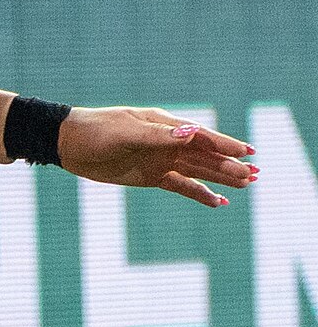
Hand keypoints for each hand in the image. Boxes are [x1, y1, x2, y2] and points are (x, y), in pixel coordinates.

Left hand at [55, 108, 255, 210]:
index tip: (248, 152)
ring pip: (198, 170)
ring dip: (221, 177)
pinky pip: (181, 185)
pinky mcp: (151, 176)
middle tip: (256, 175)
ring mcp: (161, 159)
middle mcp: (167, 142)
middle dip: (230, 165)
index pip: (201, 136)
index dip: (225, 144)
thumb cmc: (96, 131)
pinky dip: (199, 194)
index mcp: (164, 125)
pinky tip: (218, 202)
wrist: (69, 144)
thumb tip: (192, 131)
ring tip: (247, 184)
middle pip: (205, 155)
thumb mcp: (126, 132)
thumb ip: (159, 136)